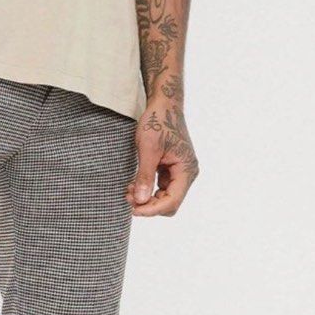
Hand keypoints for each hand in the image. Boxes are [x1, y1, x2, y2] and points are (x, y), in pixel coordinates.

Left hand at [127, 100, 198, 216]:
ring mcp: (179, 172)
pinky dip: (147, 190)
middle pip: (169, 203)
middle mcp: (186, 173)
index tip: (133, 209)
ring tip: (128, 190)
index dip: (152, 209)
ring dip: (146, 199)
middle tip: (128, 197)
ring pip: (164, 198)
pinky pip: (160, 189)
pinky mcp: (170, 170)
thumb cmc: (158, 122)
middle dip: (149, 205)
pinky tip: (133, 184)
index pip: (172, 201)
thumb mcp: (148, 149)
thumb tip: (140, 201)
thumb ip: (144, 176)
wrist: (163, 105)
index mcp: (186, 169)